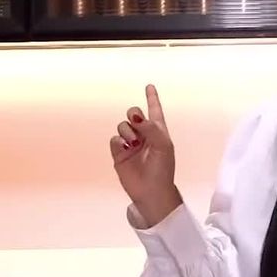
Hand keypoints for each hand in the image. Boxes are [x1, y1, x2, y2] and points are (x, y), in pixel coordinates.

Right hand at [110, 84, 180, 218]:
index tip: (149, 86)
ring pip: (122, 125)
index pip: (154, 110)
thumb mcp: (163, 145)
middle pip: (133, 114)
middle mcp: (144, 135)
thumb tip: (135, 117)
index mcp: (158, 131)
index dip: (152, 98)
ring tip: (134, 144)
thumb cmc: (162, 169)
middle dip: (133, 114)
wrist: (151, 191)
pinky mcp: (119, 154)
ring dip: (127, 131)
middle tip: (137, 122)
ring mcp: (130, 144)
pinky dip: (118, 142)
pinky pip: (114, 139)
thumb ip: (151, 127)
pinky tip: (125, 149)